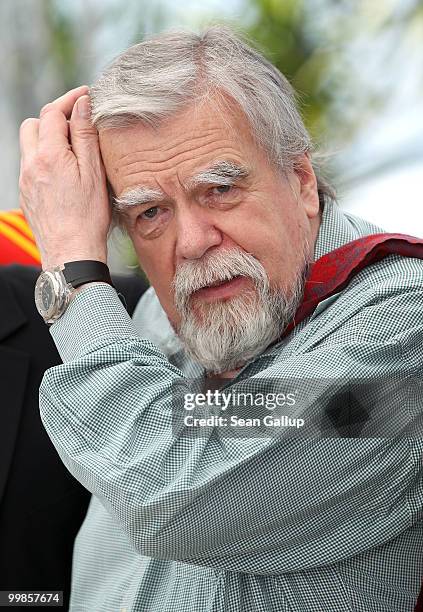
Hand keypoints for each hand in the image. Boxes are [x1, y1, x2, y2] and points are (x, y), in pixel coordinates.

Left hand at [19, 86, 110, 269]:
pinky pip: (30, 165)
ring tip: (72, 149)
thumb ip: (85, 136)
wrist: (71, 252)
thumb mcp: (94, 173)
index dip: (69, 99)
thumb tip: (81, 105)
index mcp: (49, 156)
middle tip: (78, 124)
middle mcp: (31, 165)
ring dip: (47, 138)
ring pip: (29, 144)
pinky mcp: (26, 195)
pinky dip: (44, 158)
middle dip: (54, 118)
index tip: (86, 95)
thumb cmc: (87, 218)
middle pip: (34, 124)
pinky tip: (64, 172)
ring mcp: (25, 180)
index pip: (53, 112)